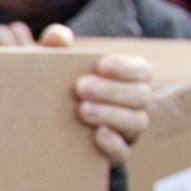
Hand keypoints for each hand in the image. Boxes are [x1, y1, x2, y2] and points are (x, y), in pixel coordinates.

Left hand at [0, 26, 149, 157]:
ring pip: (135, 122)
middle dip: (112, 90)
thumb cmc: (60, 89)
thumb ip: (58, 48)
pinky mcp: (114, 154)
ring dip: (111, 114)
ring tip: (82, 109)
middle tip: (81, 87)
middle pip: (141, 96)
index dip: (127, 68)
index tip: (101, 64)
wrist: (47, 131)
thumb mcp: (57, 67)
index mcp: (129, 80)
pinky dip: (113, 143)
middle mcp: (134, 105)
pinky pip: (123, 152)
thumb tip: (59, 37)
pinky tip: (96, 134)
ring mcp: (126, 131)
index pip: (143, 71)